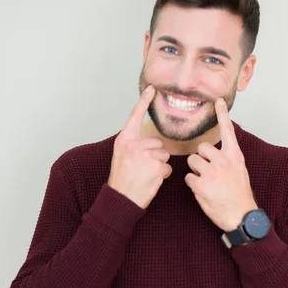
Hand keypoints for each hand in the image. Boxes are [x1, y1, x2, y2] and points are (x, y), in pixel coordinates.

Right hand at [108, 85, 171, 208]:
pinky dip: (162, 176)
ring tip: (146, 174)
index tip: (152, 89)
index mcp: (125, 140)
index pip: (135, 116)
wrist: (120, 198)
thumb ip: (134, 144)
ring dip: (159, 166)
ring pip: (164, 155)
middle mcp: (133, 145)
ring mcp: (144, 156)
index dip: (144, 101)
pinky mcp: (155, 167)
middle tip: (142, 168)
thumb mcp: (122, 155)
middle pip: (158, 143)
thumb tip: (152, 140)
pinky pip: (167, 168)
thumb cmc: (123, 178)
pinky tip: (150, 181)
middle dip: (156, 156)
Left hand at [185, 98, 257, 231]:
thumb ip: (229, 159)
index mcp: (235, 156)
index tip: (218, 100)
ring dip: (196, 171)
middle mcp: (224, 161)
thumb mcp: (240, 171)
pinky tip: (203, 191)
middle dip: (201, 158)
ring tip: (207, 182)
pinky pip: (188, 177)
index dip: (222, 114)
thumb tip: (218, 153)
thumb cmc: (239, 194)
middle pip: (201, 148)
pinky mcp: (202, 184)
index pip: (227, 131)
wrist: (241, 216)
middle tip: (209, 172)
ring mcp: (212, 172)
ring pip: (193, 161)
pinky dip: (193, 184)